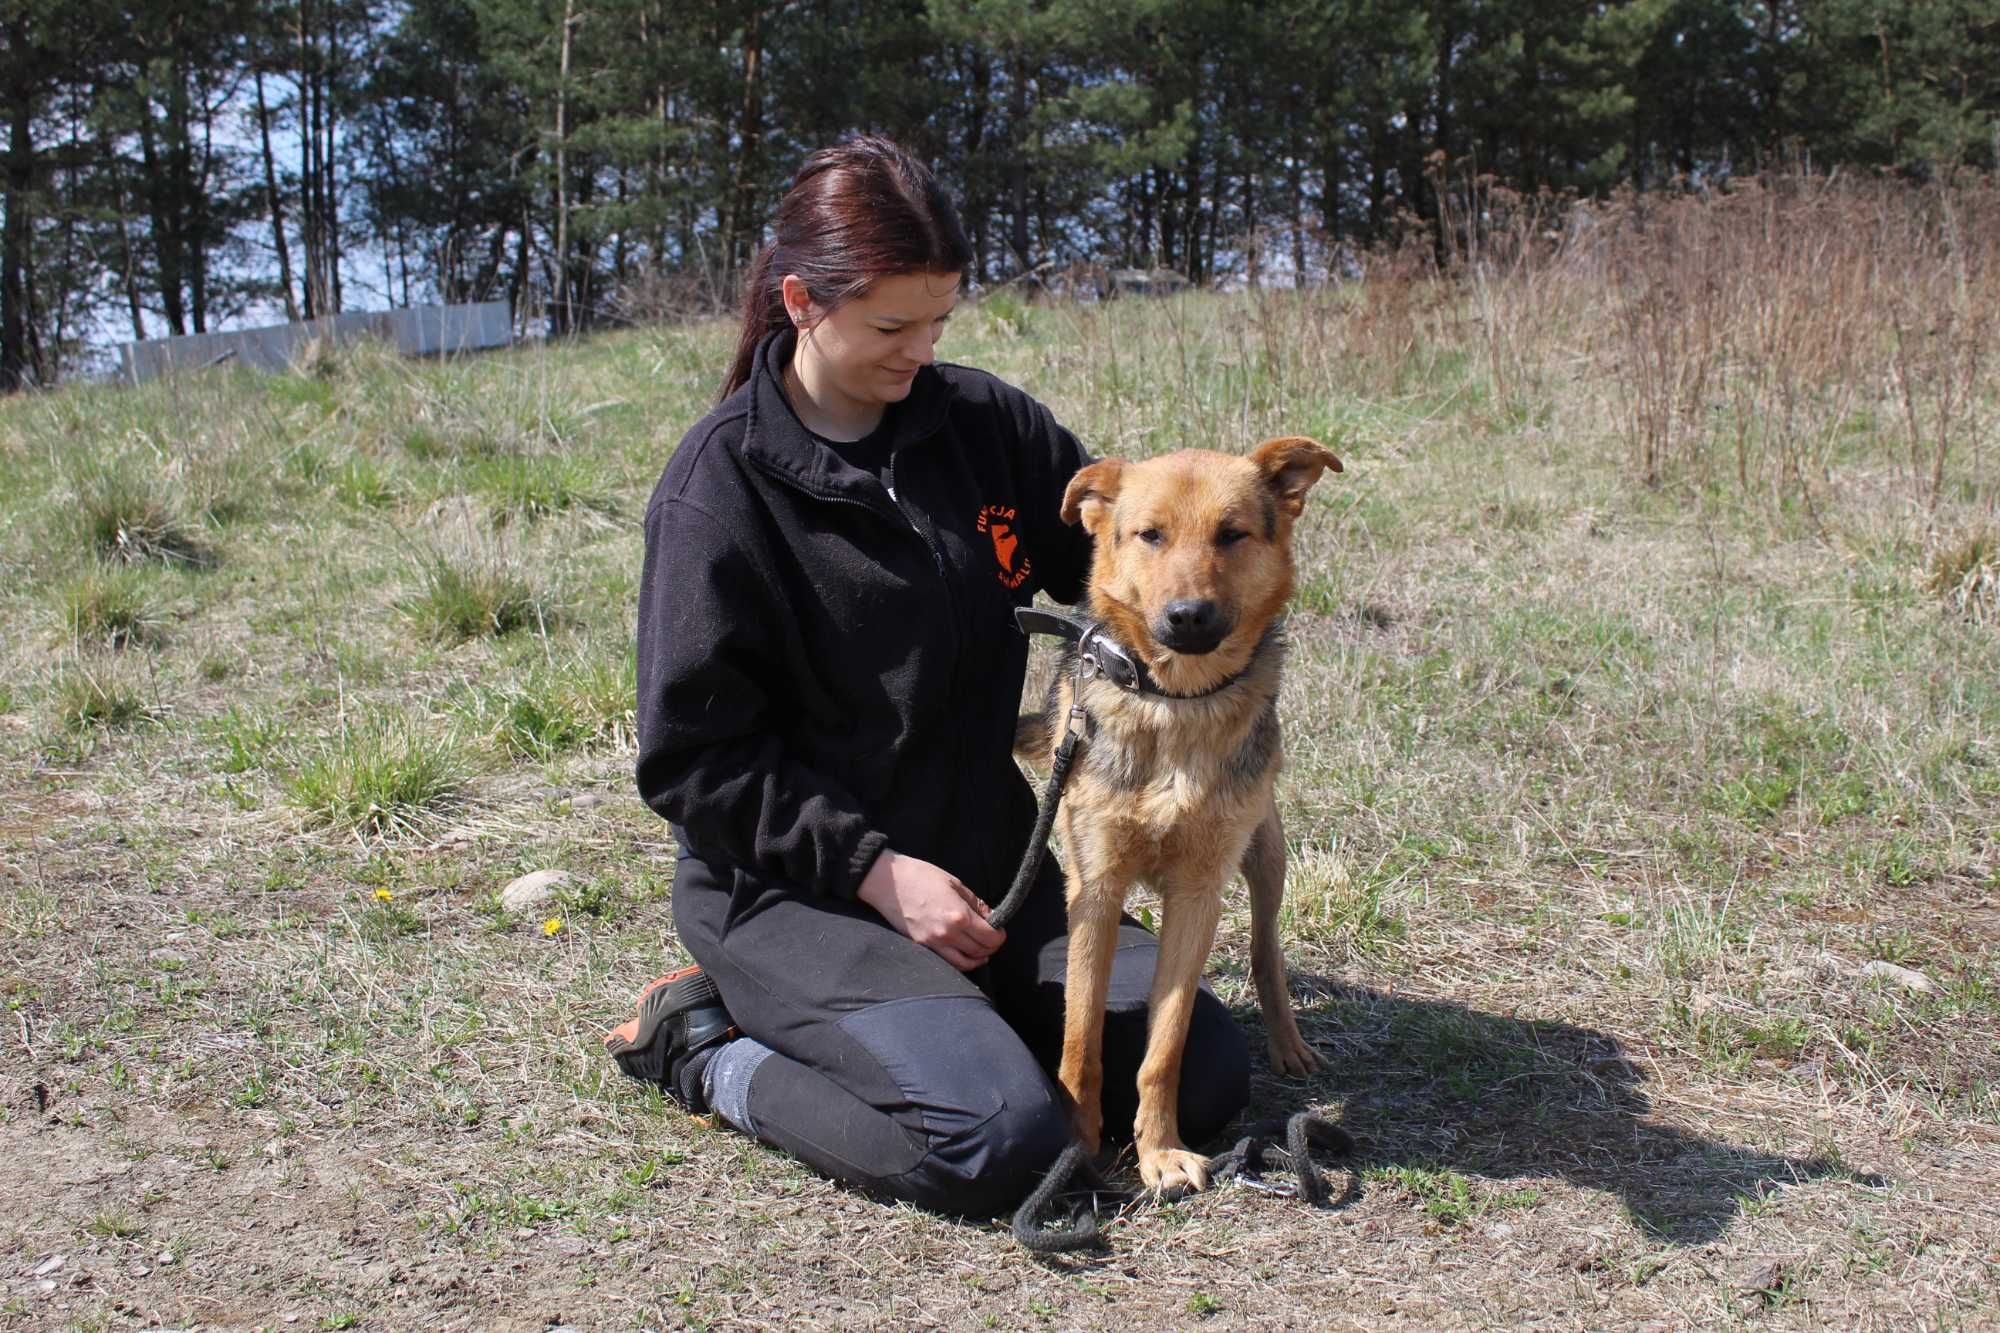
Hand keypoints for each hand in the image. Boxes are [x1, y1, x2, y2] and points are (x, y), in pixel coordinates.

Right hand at [856, 849, 1003, 970]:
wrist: (888, 882)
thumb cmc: (921, 876)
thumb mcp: (954, 883)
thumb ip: (975, 903)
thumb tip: (991, 917)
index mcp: (960, 915)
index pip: (990, 937)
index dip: (1000, 936)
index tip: (1000, 930)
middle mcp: (949, 934)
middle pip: (980, 951)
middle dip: (992, 947)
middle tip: (993, 938)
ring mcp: (934, 943)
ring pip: (965, 963)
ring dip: (978, 958)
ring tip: (982, 950)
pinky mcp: (921, 946)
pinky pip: (948, 962)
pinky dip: (960, 961)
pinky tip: (964, 953)